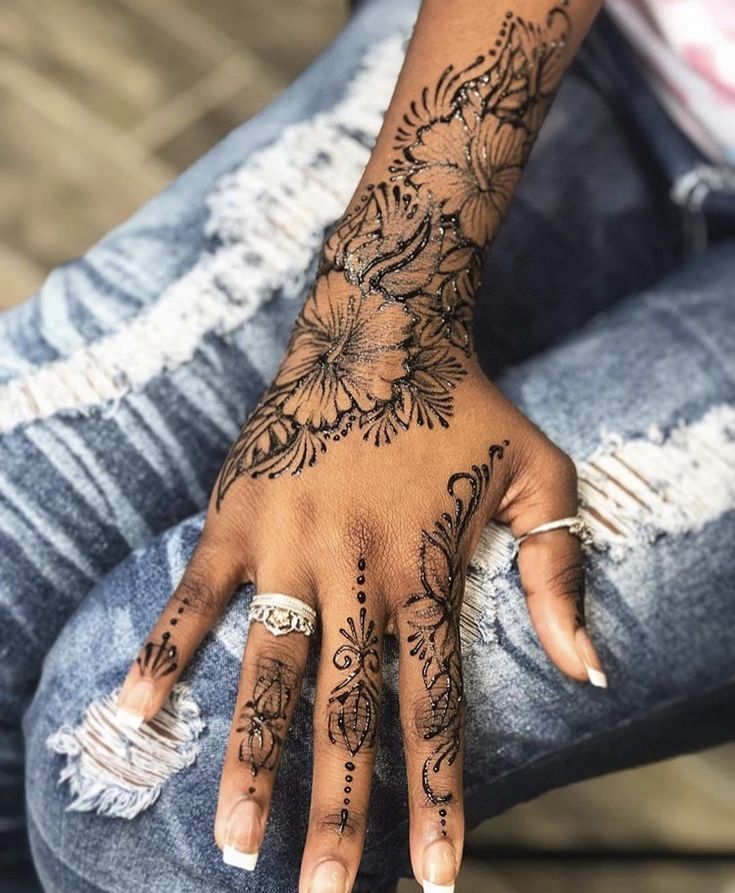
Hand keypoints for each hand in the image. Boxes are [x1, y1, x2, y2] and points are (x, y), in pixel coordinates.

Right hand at [118, 2, 606, 884]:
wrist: (382, 331)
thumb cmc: (465, 406)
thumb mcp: (539, 476)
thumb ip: (560, 572)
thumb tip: (587, 671)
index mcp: (427, 570)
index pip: (433, 704)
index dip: (438, 793)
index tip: (435, 877)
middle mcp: (355, 570)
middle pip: (347, 708)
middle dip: (340, 808)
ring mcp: (288, 545)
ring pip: (269, 670)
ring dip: (253, 758)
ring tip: (238, 841)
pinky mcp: (237, 517)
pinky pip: (195, 596)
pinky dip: (167, 653)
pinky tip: (137, 714)